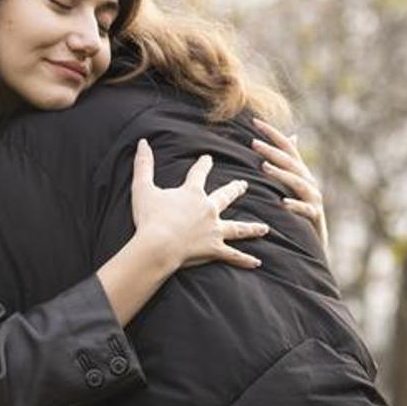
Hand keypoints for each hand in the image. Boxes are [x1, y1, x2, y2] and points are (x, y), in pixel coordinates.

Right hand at [130, 139, 269, 270]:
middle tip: (244, 185)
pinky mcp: (214, 249)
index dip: (204, 165)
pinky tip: (256, 262)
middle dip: (235, 190)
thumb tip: (142, 142)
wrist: (158, 245)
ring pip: (237, 228)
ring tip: (264, 228)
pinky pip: (233, 255)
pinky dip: (244, 259)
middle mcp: (208, 209)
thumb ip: (143, 165)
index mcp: (192, 193)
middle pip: (225, 197)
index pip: (199, 173)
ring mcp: (214, 230)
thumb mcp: (142, 188)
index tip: (208, 158)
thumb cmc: (149, 218)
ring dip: (251, 228)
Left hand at [251, 118, 328, 251]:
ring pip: (298, 183)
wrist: (315, 242)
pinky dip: (295, 205)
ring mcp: (314, 198)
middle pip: (290, 163)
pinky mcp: (315, 216)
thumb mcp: (295, 184)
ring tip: (264, 168)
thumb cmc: (301, 210)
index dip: (272, 133)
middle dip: (272, 151)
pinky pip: (306, 209)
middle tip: (253, 143)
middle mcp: (309, 182)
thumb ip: (291, 163)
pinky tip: (283, 203)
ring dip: (281, 174)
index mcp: (301, 172)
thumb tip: (292, 136)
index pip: (287, 147)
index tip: (254, 121)